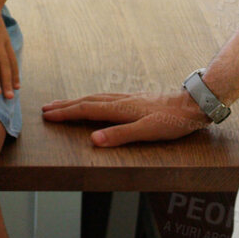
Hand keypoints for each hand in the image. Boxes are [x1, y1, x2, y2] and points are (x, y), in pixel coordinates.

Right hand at [40, 90, 209, 146]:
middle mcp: (121, 101)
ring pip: (96, 98)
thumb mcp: (147, 132)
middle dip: (65, 105)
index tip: (47, 115)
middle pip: (87, 101)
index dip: (66, 113)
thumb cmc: (173, 121)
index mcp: (120, 109)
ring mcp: (128, 98)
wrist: (193, 105)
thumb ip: (120, 135)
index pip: (86, 110)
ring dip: (77, 101)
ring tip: (64, 104)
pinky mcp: (135, 99)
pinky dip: (92, 99)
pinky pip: (106, 97)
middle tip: (46, 108)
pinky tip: (96, 102)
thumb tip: (93, 140)